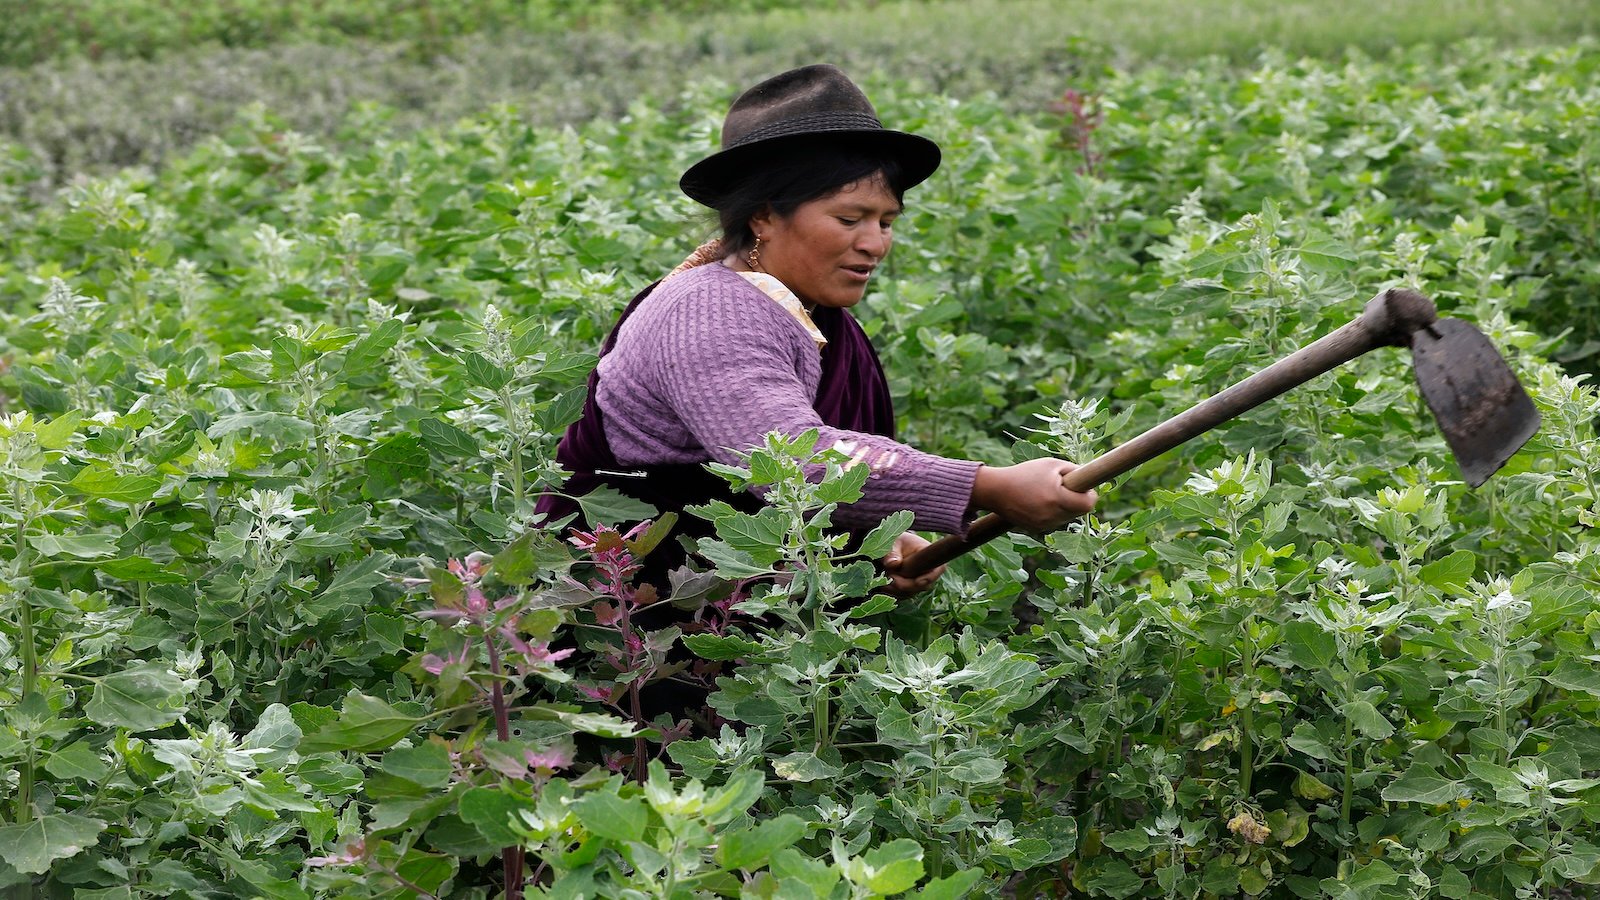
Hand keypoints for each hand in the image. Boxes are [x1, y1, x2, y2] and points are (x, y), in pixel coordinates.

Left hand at [881, 531, 944, 596]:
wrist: (891, 545)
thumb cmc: (896, 540)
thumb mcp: (894, 541)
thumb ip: (892, 552)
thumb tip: (893, 564)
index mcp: (929, 556)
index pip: (937, 569)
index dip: (929, 578)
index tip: (918, 582)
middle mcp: (928, 571)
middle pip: (922, 586)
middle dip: (905, 585)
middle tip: (890, 577)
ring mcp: (918, 582)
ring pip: (911, 593)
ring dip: (896, 590)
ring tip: (883, 580)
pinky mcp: (909, 589)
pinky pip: (902, 596)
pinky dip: (892, 593)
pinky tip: (883, 586)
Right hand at [971, 458, 1097, 530]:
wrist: (997, 490)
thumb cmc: (1025, 473)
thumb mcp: (1051, 464)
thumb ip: (1074, 471)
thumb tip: (1090, 480)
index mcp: (1056, 497)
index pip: (1087, 504)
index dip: (1090, 495)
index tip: (1084, 487)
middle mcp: (1052, 515)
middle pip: (1079, 512)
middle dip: (1077, 500)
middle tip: (1066, 487)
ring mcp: (1045, 525)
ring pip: (1068, 518)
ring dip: (1066, 507)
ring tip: (1049, 493)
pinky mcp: (1038, 530)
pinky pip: (1055, 522)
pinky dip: (1054, 513)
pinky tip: (1040, 502)